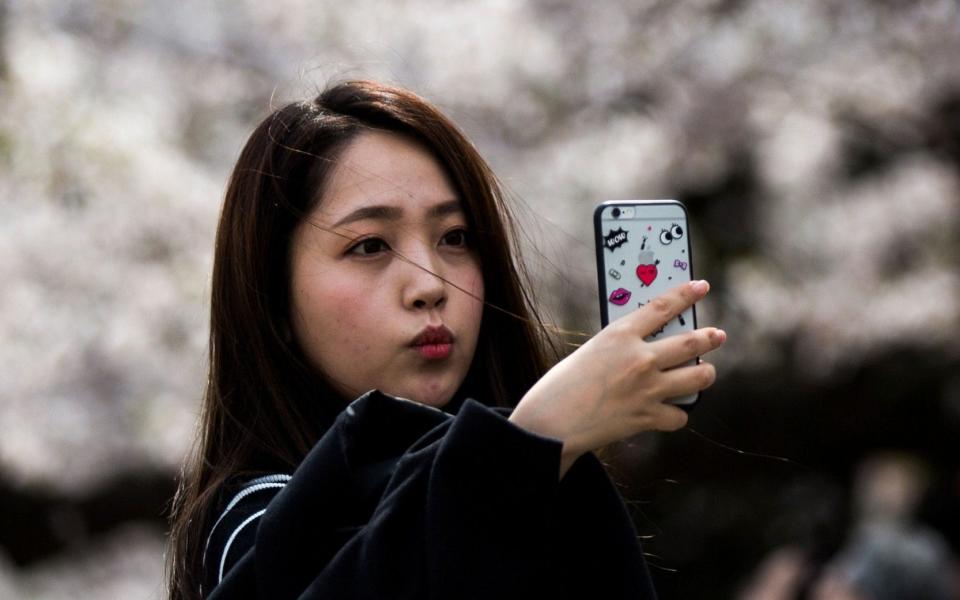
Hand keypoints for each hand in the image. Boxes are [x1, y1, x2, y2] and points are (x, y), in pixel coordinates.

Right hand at [509, 280, 725, 477]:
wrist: (551, 423)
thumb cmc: (562, 385)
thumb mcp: (592, 352)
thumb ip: (622, 347)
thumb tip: (651, 350)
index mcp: (620, 335)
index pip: (663, 306)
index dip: (686, 294)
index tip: (701, 286)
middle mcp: (639, 359)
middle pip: (691, 343)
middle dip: (710, 338)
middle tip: (718, 335)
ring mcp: (647, 389)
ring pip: (698, 377)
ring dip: (705, 374)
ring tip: (703, 373)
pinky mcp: (647, 417)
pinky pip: (679, 415)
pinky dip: (675, 414)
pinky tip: (669, 412)